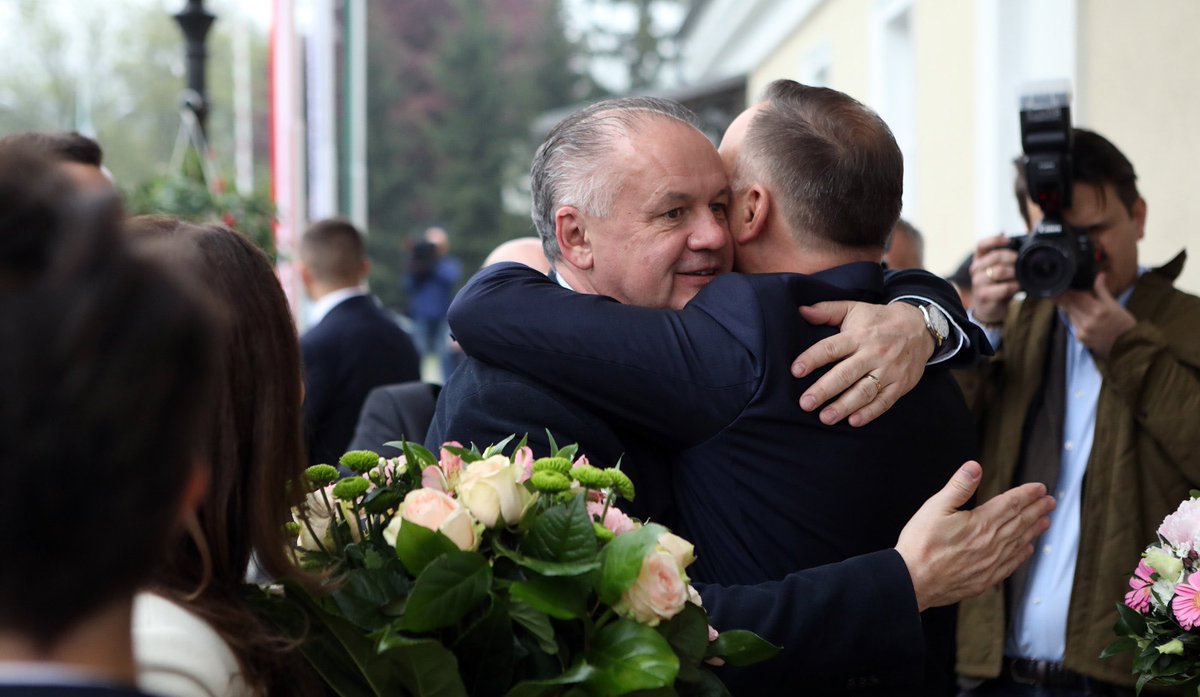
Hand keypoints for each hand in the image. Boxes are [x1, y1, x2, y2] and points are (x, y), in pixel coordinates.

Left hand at [792, 300, 932, 426]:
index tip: (796, 371)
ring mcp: (889, 370)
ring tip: (825, 418)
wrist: (920, 327)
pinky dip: (870, 413)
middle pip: (846, 374)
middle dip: (824, 390)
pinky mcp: (900, 384)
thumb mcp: (854, 309)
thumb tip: (801, 311)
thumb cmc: (879, 320)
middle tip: (806, 403)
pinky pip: (884, 401)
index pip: (831, 348)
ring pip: (864, 391)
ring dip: (844, 406)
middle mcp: (873, 353)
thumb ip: (827, 311)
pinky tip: (854, 421)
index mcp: (858, 335)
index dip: (813, 359)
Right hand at [895, 461, 1054, 611]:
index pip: (1011, 504)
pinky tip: (1027, 550)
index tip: (1039, 488)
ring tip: (1045, 521)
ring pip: (1019, 542)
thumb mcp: (934, 507)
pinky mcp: (985, 579)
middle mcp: (991, 543)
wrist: (914, 581)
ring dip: (1034, 530)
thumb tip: (975, 467)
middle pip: (1020, 522)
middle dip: (1036, 509)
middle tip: (1050, 502)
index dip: (1027, 494)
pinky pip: (1010, 565)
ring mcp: (990, 563)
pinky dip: (1021, 555)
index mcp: (980, 523)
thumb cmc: (920, 545)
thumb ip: (958, 486)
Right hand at [970, 234, 1020, 325]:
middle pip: (995, 256)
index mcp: (979, 260)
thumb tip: (1024, 244)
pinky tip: (1017, 287)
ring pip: (999, 271)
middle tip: (1022, 262)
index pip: (982, 245)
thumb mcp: (999, 271)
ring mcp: (978, 283)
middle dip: (1012, 258)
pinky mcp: (984, 295)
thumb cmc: (997, 287)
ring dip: (1014, 273)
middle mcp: (976, 270)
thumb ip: (1006, 259)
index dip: (995, 240)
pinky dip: (1014, 287)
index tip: (1009, 240)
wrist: (988, 309)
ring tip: (1020, 277)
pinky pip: (1004, 288)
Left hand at [1056, 272, 1136, 357]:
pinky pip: (1072, 323)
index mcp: (1098, 310)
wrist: (1127, 346)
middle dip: (1063, 297)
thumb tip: (1100, 275)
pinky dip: (1072, 316)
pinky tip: (1073, 311)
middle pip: (1069, 304)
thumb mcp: (1115, 304)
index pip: (1076, 296)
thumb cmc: (1123, 322)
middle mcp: (1088, 320)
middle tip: (1056, 289)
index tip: (1062, 283)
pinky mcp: (1080, 338)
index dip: (1067, 290)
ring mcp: (1082, 330)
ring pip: (1069, 313)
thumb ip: (1102, 290)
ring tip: (1062, 298)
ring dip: (1066, 306)